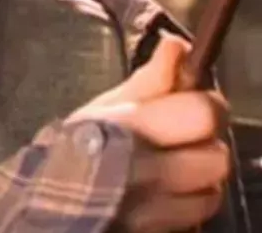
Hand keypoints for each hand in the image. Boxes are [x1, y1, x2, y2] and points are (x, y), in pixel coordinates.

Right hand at [67, 33, 230, 232]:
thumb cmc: (72, 152)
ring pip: (212, 194)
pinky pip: (194, 219)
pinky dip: (187, 208)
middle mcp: (151, 175)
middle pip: (217, 158)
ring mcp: (156, 213)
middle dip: (206, 148)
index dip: (207, 105)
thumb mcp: (104, 109)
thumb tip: (178, 46)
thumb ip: (149, 81)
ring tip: (175, 173)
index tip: (193, 104)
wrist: (44, 209)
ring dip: (200, 182)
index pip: (205, 113)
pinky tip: (166, 198)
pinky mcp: (158, 232)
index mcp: (136, 131)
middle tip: (184, 143)